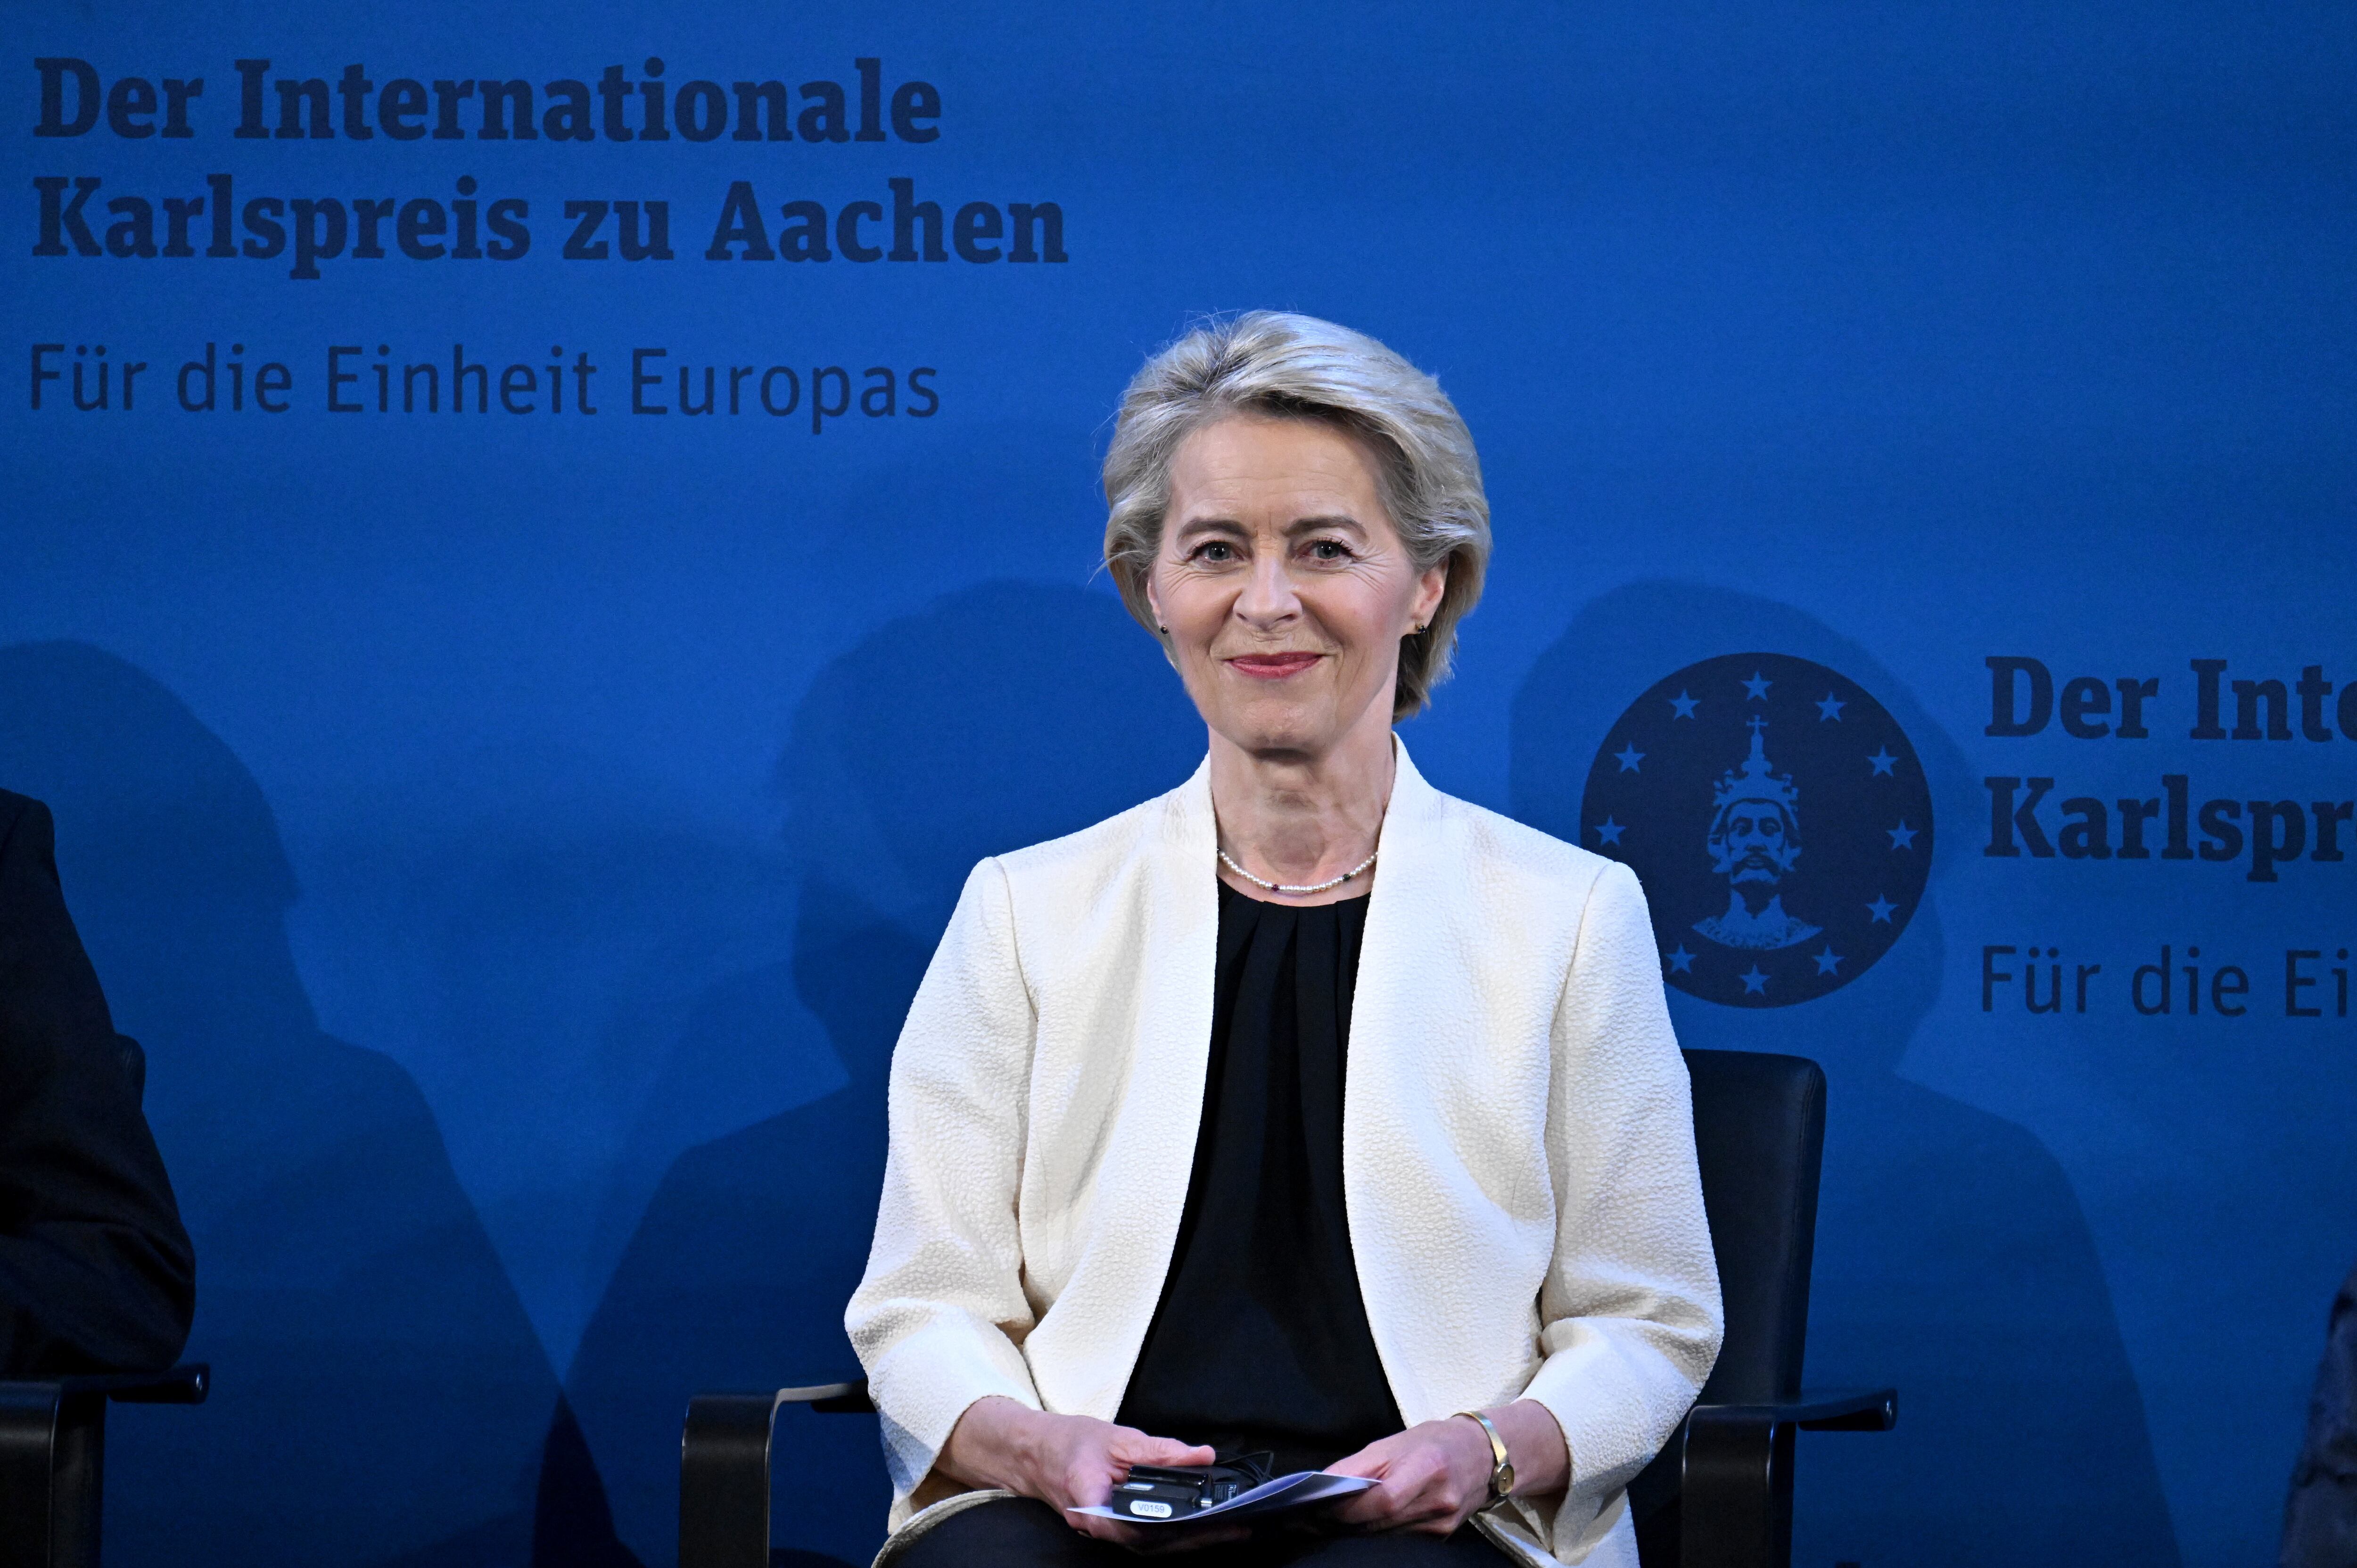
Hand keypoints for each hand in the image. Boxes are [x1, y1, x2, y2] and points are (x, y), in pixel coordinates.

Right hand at [938, 1396, 1238, 1550]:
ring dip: (1189, 1540)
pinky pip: (1145, 1539)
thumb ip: (1161, 1450)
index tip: (1204, 1522)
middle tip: (1234, 1530)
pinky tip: (1200, 1529)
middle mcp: (1095, 1525)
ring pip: (1149, 1545)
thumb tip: (1202, 1456)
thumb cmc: (1070, 1442)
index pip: (1131, 1524)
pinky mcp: (1112, 1530)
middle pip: (1148, 1542)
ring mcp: (1103, 1531)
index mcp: (1090, 1500)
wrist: (1036, 1453)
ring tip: (1228, 1531)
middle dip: (1194, 1539)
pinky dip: (1173, 1535)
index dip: (1170, 1526)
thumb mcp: (1117, 1437)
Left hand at [1326, 1401, 1568, 1534]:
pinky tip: (1359, 1524)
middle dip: (1341, 1522)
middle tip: (1311, 1517)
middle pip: (1379, 1523)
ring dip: (1353, 1530)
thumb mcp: (1396, 1440)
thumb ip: (1360, 1464)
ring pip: (1385, 1535)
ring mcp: (1443, 1523)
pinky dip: (1375, 1532)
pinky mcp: (1442, 1536)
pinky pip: (1399, 1538)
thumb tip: (1323, 1483)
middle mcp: (1439, 1500)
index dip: (1346, 1507)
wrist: (1486, 1456)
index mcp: (1428, 1467)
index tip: (1315, 1506)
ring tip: (1327, 1520)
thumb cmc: (1437, 1441)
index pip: (1381, 1499)